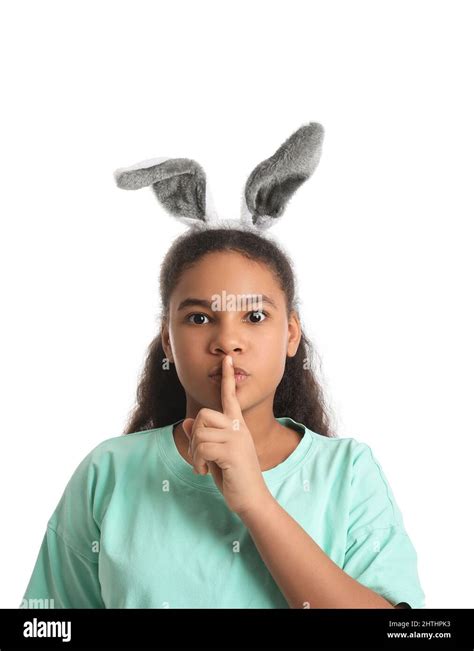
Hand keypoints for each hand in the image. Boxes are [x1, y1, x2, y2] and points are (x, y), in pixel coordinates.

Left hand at [182, 355, 271, 516]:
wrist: (252, 499)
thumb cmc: (234, 477)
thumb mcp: (215, 454)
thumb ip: (203, 437)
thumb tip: (187, 422)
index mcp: (237, 426)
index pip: (230, 396)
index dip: (227, 377)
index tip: (226, 358)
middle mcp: (238, 428)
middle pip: (203, 415)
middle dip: (194, 436)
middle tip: (198, 456)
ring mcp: (236, 439)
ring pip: (199, 432)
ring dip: (194, 453)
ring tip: (203, 466)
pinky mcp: (232, 452)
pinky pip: (202, 447)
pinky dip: (197, 462)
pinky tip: (204, 472)